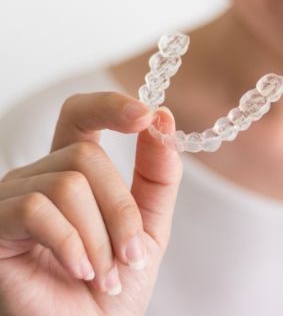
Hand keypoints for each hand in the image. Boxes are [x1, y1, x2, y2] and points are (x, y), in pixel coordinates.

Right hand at [0, 92, 182, 315]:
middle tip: (131, 255)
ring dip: (100, 237)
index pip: (81, 115)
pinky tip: (80, 271)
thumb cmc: (115, 280)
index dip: (110, 106)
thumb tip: (164, 118)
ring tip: (106, 274)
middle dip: (121, 209)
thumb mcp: (149, 224)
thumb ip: (158, 174)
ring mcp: (13, 198)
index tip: (146, 115)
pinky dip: (71, 243)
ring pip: (68, 184)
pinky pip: (37, 209)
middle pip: (86, 156)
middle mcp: (40, 176)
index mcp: (75, 170)